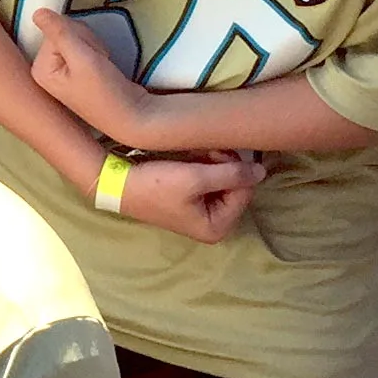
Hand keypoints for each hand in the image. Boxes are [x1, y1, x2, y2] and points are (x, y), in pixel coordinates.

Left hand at [29, 9, 147, 144]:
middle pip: (64, 32)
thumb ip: (60, 33)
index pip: (56, 31)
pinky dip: (97, 52)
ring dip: (94, 46)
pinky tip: (103, 67)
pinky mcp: (76, 71)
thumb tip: (37, 11)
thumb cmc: (106, 91)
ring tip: (102, 66)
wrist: (133, 116)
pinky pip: (84, 46)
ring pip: (77, 37)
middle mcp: (46, 70)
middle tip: (98, 62)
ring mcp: (61, 71)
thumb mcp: (82, 58)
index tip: (91, 58)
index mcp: (39, 69)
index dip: (79, 38)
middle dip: (86, 41)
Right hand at [116, 154, 263, 244]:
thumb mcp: (196, 178)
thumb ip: (232, 174)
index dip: (235, 170)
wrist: (115, 182)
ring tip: (197, 151)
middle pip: (234, 188)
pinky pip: (207, 182)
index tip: (216, 151)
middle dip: (224, 166)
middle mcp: (211, 224)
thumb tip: (262, 172)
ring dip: (213, 163)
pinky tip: (192, 156)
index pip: (244, 192)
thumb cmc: (155, 184)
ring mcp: (199, 213)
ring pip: (221, 182)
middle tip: (207, 149)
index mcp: (216, 228)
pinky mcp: (188, 201)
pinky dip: (203, 167)